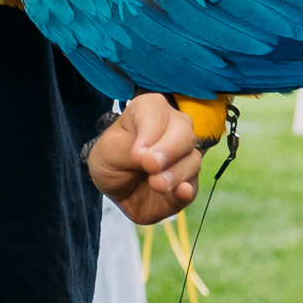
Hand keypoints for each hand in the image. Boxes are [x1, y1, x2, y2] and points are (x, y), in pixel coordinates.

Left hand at [89, 93, 201, 222]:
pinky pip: (194, 185)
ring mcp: (184, 156)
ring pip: (192, 159)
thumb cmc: (111, 159)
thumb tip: (154, 161)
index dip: (149, 132)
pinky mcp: (188, 183)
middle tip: (151, 165)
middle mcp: (173, 128)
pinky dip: (188, 189)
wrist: (116, 188)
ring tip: (157, 184)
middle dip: (169, 149)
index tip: (138, 154)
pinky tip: (182, 192)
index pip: (155, 112)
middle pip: (183, 132)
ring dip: (175, 173)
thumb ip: (127, 150)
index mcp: (149, 111)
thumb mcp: (108, 150)